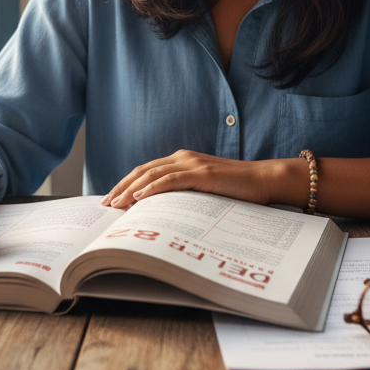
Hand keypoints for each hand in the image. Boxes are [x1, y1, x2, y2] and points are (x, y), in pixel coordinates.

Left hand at [101, 150, 300, 208]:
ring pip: (152, 174)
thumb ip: (185, 193)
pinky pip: (171, 179)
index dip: (126, 183)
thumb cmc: (237, 189)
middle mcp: (183, 157)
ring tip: (115, 204)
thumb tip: (162, 212)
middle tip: (105, 204)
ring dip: (131, 189)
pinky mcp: (202, 173)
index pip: (146, 170)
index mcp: (182, 160)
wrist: (264, 180)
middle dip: (121, 187)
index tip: (111, 199)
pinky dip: (152, 188)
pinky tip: (139, 198)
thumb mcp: (204, 191)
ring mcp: (192, 164)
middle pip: (143, 171)